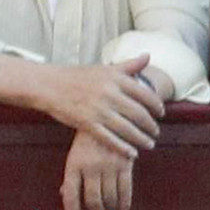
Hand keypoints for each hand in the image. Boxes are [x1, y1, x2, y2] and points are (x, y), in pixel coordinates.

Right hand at [37, 55, 163, 158]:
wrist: (49, 85)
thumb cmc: (77, 76)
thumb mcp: (103, 68)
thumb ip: (128, 65)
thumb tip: (148, 56)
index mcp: (115, 79)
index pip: (146, 95)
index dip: (157, 106)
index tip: (161, 113)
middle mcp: (109, 94)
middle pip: (139, 115)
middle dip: (151, 126)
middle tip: (156, 131)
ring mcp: (98, 110)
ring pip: (128, 129)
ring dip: (142, 139)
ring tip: (149, 144)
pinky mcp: (87, 123)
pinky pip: (110, 139)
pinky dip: (123, 148)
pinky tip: (132, 153)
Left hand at [60, 129, 135, 209]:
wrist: (108, 115)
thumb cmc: (87, 138)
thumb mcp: (75, 153)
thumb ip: (71, 174)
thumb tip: (63, 194)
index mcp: (74, 163)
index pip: (70, 194)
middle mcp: (90, 166)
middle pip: (92, 199)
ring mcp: (108, 165)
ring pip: (110, 197)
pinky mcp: (125, 163)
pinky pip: (126, 189)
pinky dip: (125, 203)